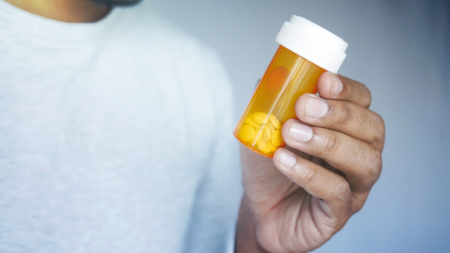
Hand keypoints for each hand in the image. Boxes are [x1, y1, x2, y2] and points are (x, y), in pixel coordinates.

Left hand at [236, 72, 384, 252]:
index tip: (323, 81)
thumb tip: (275, 75)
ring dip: (327, 142)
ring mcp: (353, 186)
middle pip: (372, 129)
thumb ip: (271, 101)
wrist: (257, 208)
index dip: (348, 90)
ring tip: (291, 134)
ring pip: (364, 161)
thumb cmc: (267, 167)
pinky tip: (284, 161)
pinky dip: (310, 173)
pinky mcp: (339, 213)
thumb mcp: (264, 128)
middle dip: (339, 114)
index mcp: (345, 129)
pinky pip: (337, 192)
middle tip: (303, 108)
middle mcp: (358, 155)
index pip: (362, 102)